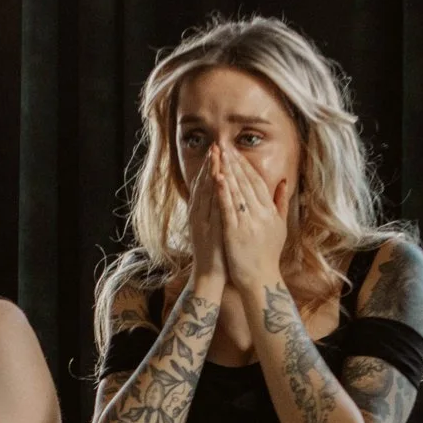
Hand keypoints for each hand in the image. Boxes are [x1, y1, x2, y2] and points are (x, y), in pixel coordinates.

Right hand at [183, 158, 227, 289]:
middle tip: (216, 145)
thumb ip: (218, 211)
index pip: (206, 185)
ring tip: (216, 156)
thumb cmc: (216, 253)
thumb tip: (223, 196)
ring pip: (206, 193)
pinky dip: (214, 193)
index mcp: (201, 213)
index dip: (212, 167)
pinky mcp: (208, 231)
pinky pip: (211, 209)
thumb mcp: (216, 228)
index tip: (218, 151)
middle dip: (211, 164)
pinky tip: (218, 181)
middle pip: (204, 184)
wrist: (209, 276)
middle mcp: (199, 215)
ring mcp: (202, 222)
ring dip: (211, 173)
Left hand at [214, 145, 287, 290]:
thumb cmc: (268, 255)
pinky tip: (216, 178)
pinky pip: (228, 208)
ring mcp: (248, 223)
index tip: (236, 151)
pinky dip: (222, 192)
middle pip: (246, 183)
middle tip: (224, 145)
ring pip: (237, 191)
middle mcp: (260, 214)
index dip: (246, 166)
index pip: (257, 182)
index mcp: (269, 211)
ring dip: (227, 171)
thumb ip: (281, 203)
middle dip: (234, 163)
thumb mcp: (280, 227)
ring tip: (219, 155)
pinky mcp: (235, 232)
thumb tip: (284, 182)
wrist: (261, 280)